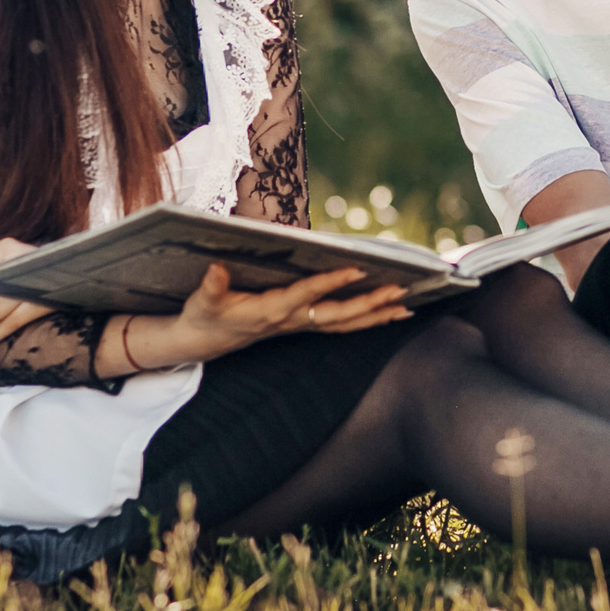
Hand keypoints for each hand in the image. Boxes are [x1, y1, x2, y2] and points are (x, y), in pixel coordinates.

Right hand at [132, 264, 411, 368]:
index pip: (307, 294)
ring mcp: (299, 326)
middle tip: (400, 290)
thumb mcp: (203, 300)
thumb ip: (212, 286)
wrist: (202, 341)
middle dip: (369, 303)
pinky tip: (390, 313)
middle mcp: (291, 321)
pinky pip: (342, 326)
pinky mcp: (303, 326)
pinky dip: (368, 321)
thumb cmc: (204, 315)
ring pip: (345, 324)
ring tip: (408, 306)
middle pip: (338, 315)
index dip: (331, 282)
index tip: (356, 269)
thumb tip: (217, 269)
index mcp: (270, 311)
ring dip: (376, 315)